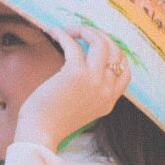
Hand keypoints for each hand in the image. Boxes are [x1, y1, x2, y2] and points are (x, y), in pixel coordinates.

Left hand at [14, 31, 129, 151]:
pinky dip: (63, 34)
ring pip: (101, 42)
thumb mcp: (81, 109)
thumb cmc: (51, 122)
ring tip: (68, 30)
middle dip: (100, 37)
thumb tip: (82, 65)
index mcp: (109, 101)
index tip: (98, 47)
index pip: (125, 71)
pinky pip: (73, 44)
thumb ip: (89, 92)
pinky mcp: (76, 73)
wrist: (39, 134)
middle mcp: (106, 90)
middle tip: (82, 33)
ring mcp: (94, 81)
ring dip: (84, 30)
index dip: (115, 54)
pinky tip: (53, 31)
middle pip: (116, 52)